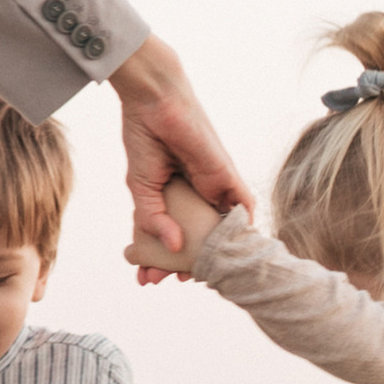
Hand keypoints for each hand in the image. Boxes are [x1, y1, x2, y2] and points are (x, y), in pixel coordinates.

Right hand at [109, 36, 254, 268]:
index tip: (149, 277)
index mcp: (176, 197)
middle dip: (186, 264)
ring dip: (214, 254)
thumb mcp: (141, 188)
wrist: (154, 103)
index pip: (174, 235)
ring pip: (220, 229)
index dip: (163, 259)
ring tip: (197, 275)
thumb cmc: (145, 139)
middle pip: (199, 239)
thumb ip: (153, 219)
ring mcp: (213, 188)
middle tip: (168, 281)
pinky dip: (242, 229)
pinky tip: (232, 252)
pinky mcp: (227, 176)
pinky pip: (242, 206)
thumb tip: (172, 248)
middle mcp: (197, 196)